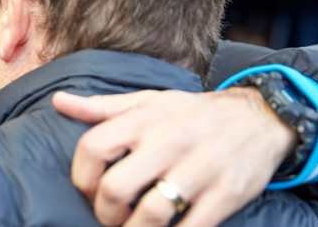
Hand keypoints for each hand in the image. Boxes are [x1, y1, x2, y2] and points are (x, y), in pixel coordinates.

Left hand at [53, 88, 297, 226]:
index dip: (81, 179)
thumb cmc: (191, 113)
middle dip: (104, 213)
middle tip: (110, 217)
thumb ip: (101, 107)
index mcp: (144, 118)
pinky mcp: (226, 194)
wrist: (259, 116)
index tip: (89, 192)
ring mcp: (199, 168)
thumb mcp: (147, 101)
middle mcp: (169, 141)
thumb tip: (58, 102)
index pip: (93, 148)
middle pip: (115, 188)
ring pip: (151, 214)